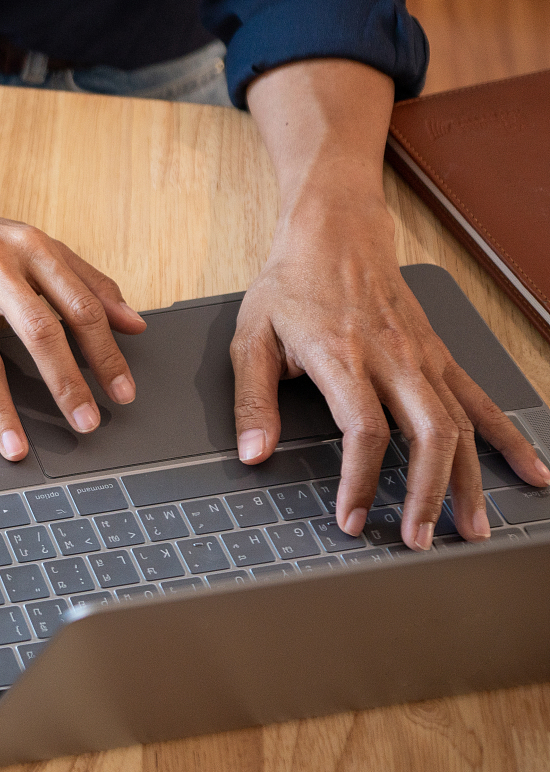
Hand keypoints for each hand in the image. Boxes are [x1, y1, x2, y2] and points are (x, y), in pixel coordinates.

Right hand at [0, 176, 145, 459]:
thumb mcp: (34, 245)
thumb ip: (86, 281)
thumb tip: (134, 324)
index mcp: (31, 248)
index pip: (79, 307)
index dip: (106, 353)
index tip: (122, 392)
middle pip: (39, 332)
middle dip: (67, 384)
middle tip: (87, 423)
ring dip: (2, 409)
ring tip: (18, 448)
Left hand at [231, 197, 549, 548]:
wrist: (335, 232)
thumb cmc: (290, 284)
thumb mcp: (250, 337)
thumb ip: (252, 399)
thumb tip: (253, 453)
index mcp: (342, 356)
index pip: (363, 432)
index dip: (361, 481)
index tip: (352, 519)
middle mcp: (393, 358)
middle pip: (428, 434)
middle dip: (429, 493)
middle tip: (419, 540)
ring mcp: (423, 357)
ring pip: (460, 425)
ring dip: (470, 481)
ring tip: (472, 528)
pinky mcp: (439, 355)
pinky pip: (480, 401)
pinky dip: (508, 439)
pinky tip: (529, 472)